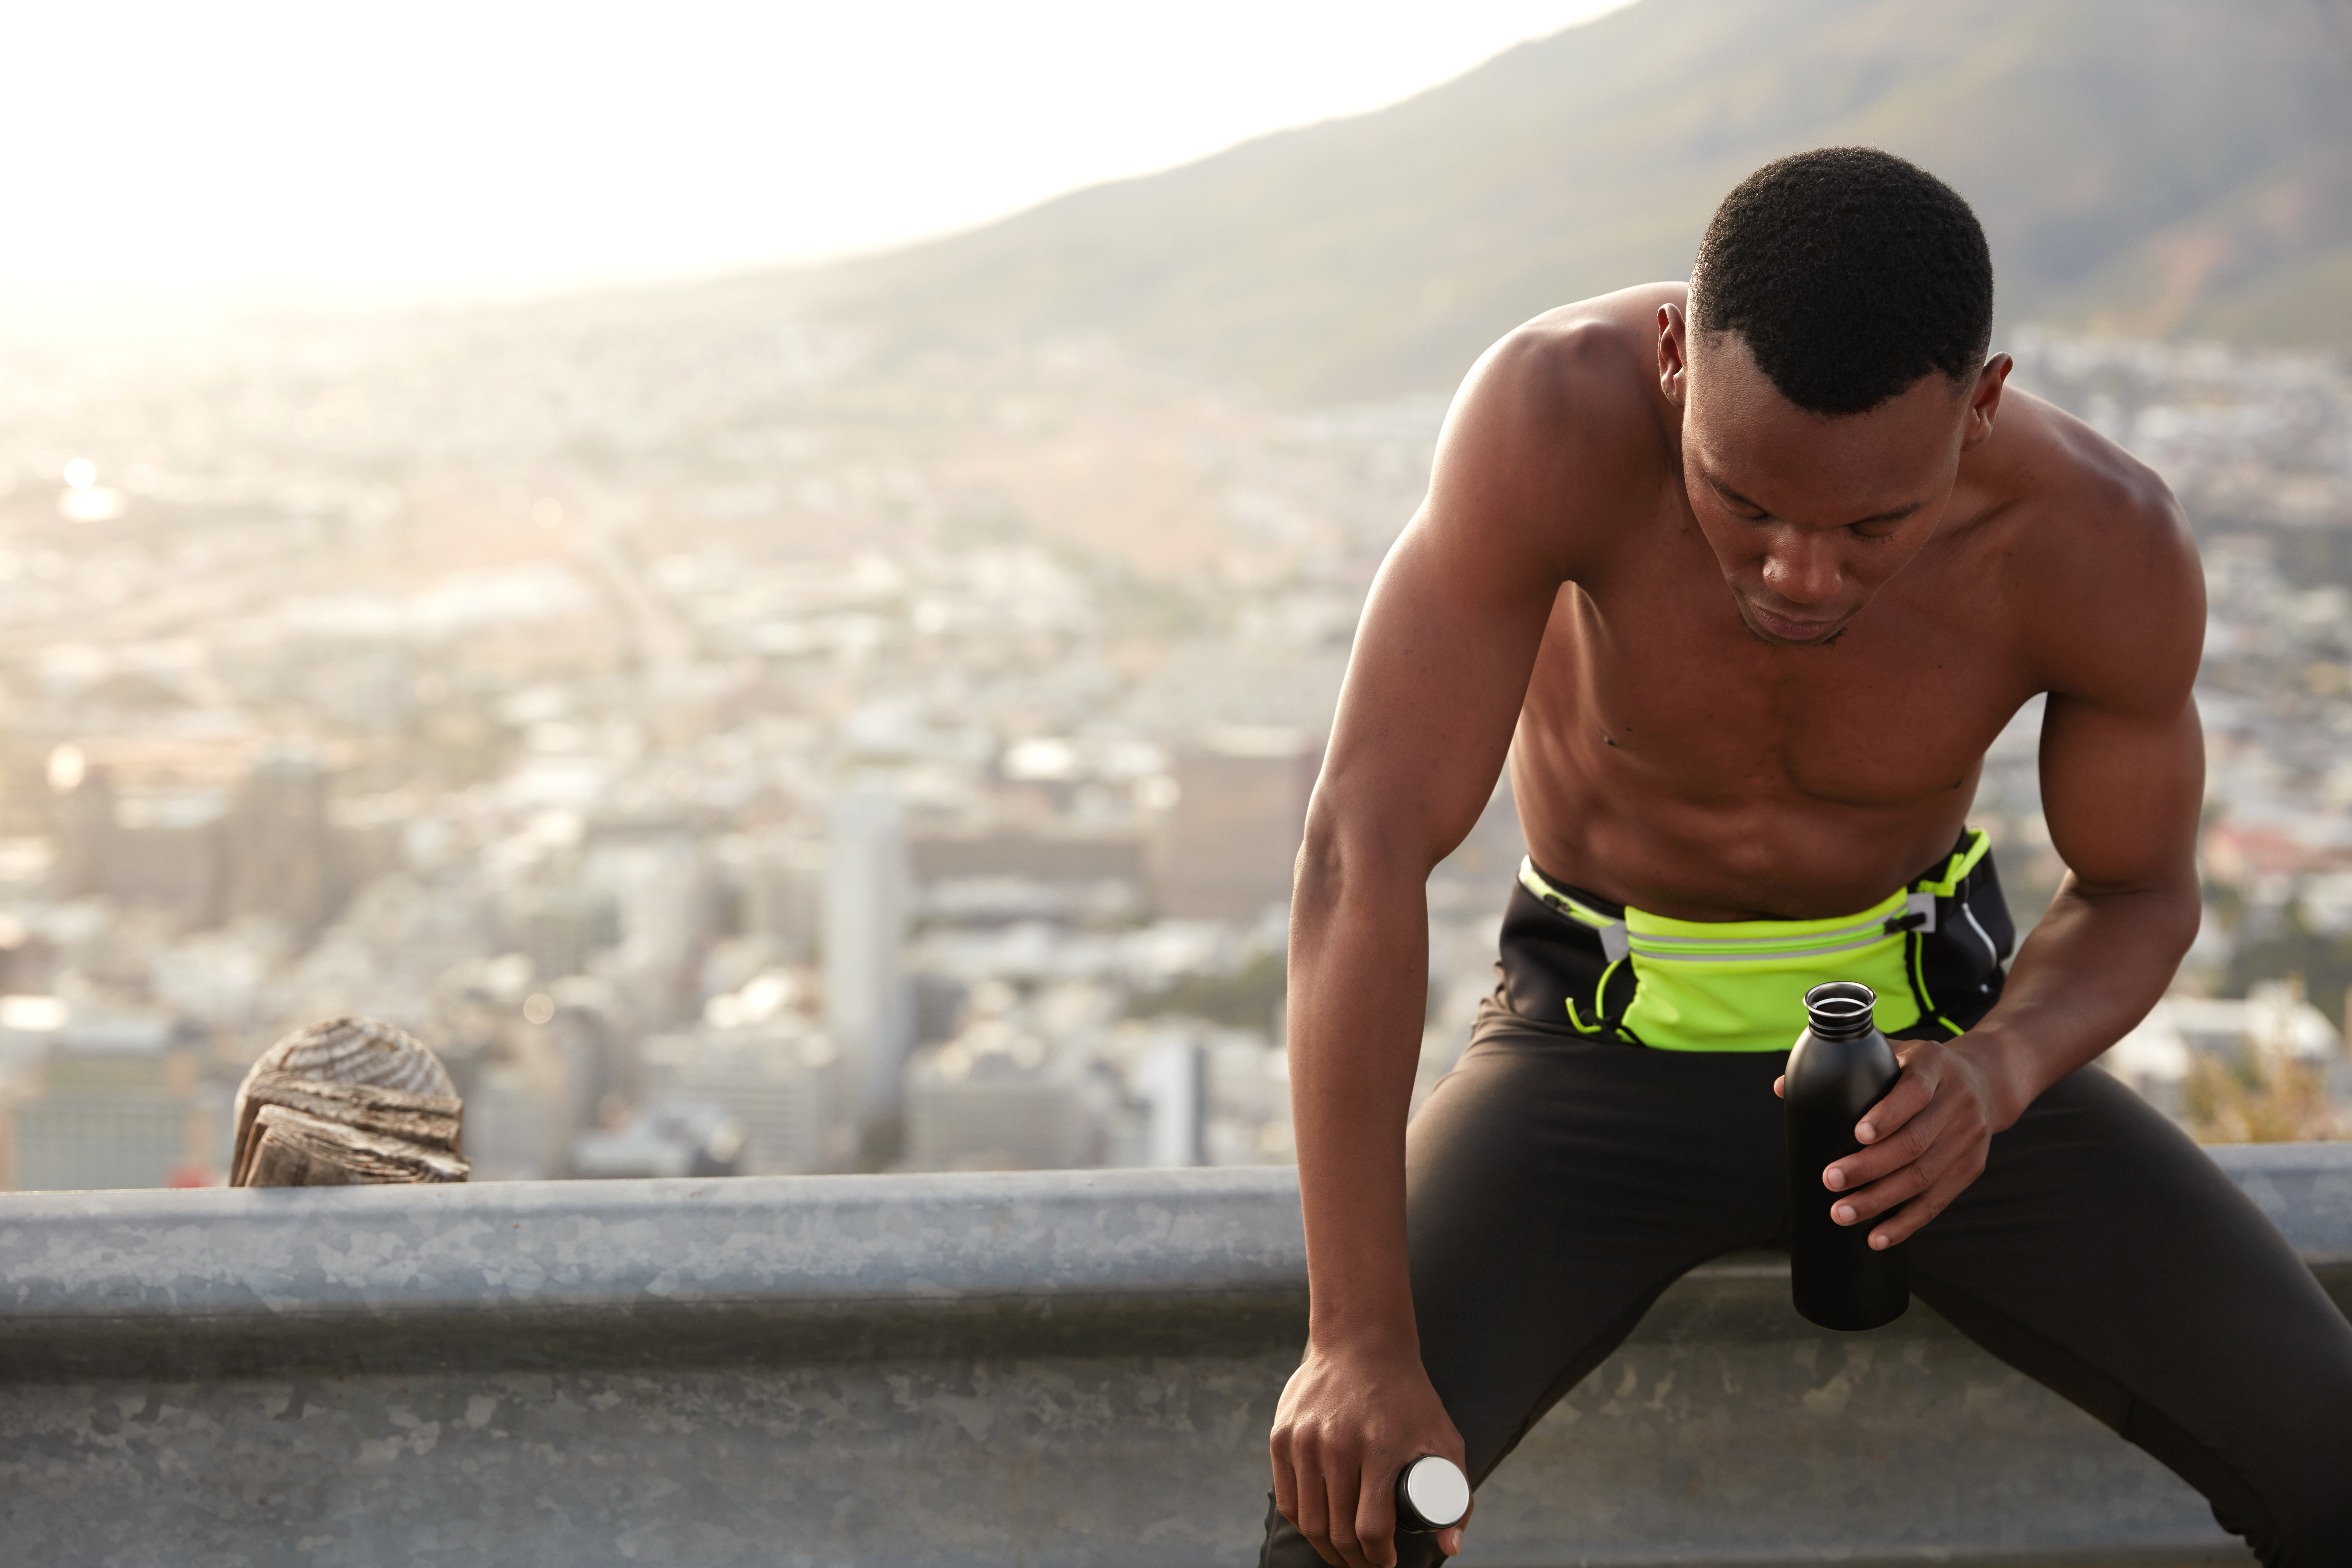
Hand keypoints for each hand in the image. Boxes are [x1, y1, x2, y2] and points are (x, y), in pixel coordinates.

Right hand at [1270, 1338, 1471, 1565]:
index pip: (1371, 1528)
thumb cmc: (1408, 1396)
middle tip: (1367, 1563)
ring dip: (1327, 1549)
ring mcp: (1304, 1440)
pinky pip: (1287, 1499)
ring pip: (1309, 1521)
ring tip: (1344, 1554)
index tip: (1389, 1562)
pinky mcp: (1282, 1436)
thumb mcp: (1444, 1438)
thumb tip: (1449, 1547)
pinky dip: (1303, 1523)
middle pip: (1337, 1531)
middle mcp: (1338, 1444)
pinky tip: (1319, 1529)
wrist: (1361, 1342)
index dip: (1380, 1558)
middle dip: (1354, 1561)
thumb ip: (1458, 1493)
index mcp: (1380, 1447)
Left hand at [1771, 1036, 2001, 1248]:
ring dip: (1880, 1200)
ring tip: (1842, 1213)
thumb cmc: (1920, 1070)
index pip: (1913, 1091)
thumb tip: (1782, 1087)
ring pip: (1922, 1177)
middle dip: (1869, 1167)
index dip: (1887, 1114)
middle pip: (1913, 1143)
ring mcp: (1968, 1137)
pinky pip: (1937, 1200)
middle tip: (1830, 1180)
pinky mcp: (1971, 1167)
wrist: (1985, 1082)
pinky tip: (1878, 1237)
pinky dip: (1906, 1223)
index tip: (1858, 1134)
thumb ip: (1843, 1066)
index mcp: (1933, 1066)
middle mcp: (1957, 1101)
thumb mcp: (1892, 1053)